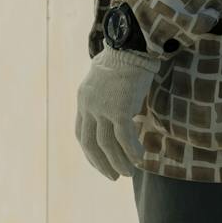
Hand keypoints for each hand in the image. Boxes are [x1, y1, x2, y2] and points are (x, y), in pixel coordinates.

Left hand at [75, 47, 160, 179]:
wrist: (131, 46)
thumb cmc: (124, 60)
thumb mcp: (106, 80)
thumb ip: (106, 98)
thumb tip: (121, 114)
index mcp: (83, 98)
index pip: (81, 132)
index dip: (89, 152)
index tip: (99, 163)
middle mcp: (88, 105)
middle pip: (90, 143)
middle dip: (101, 163)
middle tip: (114, 176)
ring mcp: (102, 108)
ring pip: (107, 145)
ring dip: (118, 162)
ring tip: (129, 174)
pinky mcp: (119, 108)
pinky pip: (124, 138)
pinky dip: (131, 152)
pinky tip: (140, 159)